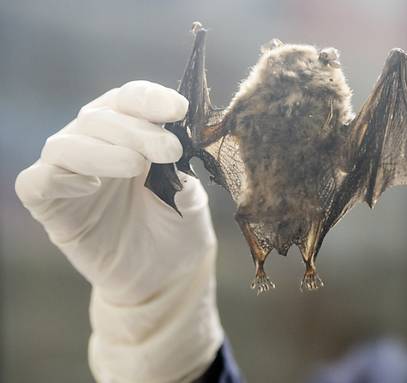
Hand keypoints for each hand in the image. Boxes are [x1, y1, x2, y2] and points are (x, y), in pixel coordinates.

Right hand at [15, 81, 222, 380]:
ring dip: (103, 149)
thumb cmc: (177, 229)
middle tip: (170, 149)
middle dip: (136, 129)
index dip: (150, 98)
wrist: (164, 278)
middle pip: (100, 117)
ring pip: (66, 144)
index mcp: (131, 133)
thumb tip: (177, 156)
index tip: (179, 108)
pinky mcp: (50, 206)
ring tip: (137, 166)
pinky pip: (36, 181)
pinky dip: (58, 177)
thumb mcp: (191, 199)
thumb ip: (182, 174)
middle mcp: (96, 145)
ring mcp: (70, 174)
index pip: (130, 100)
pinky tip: (91, 186)